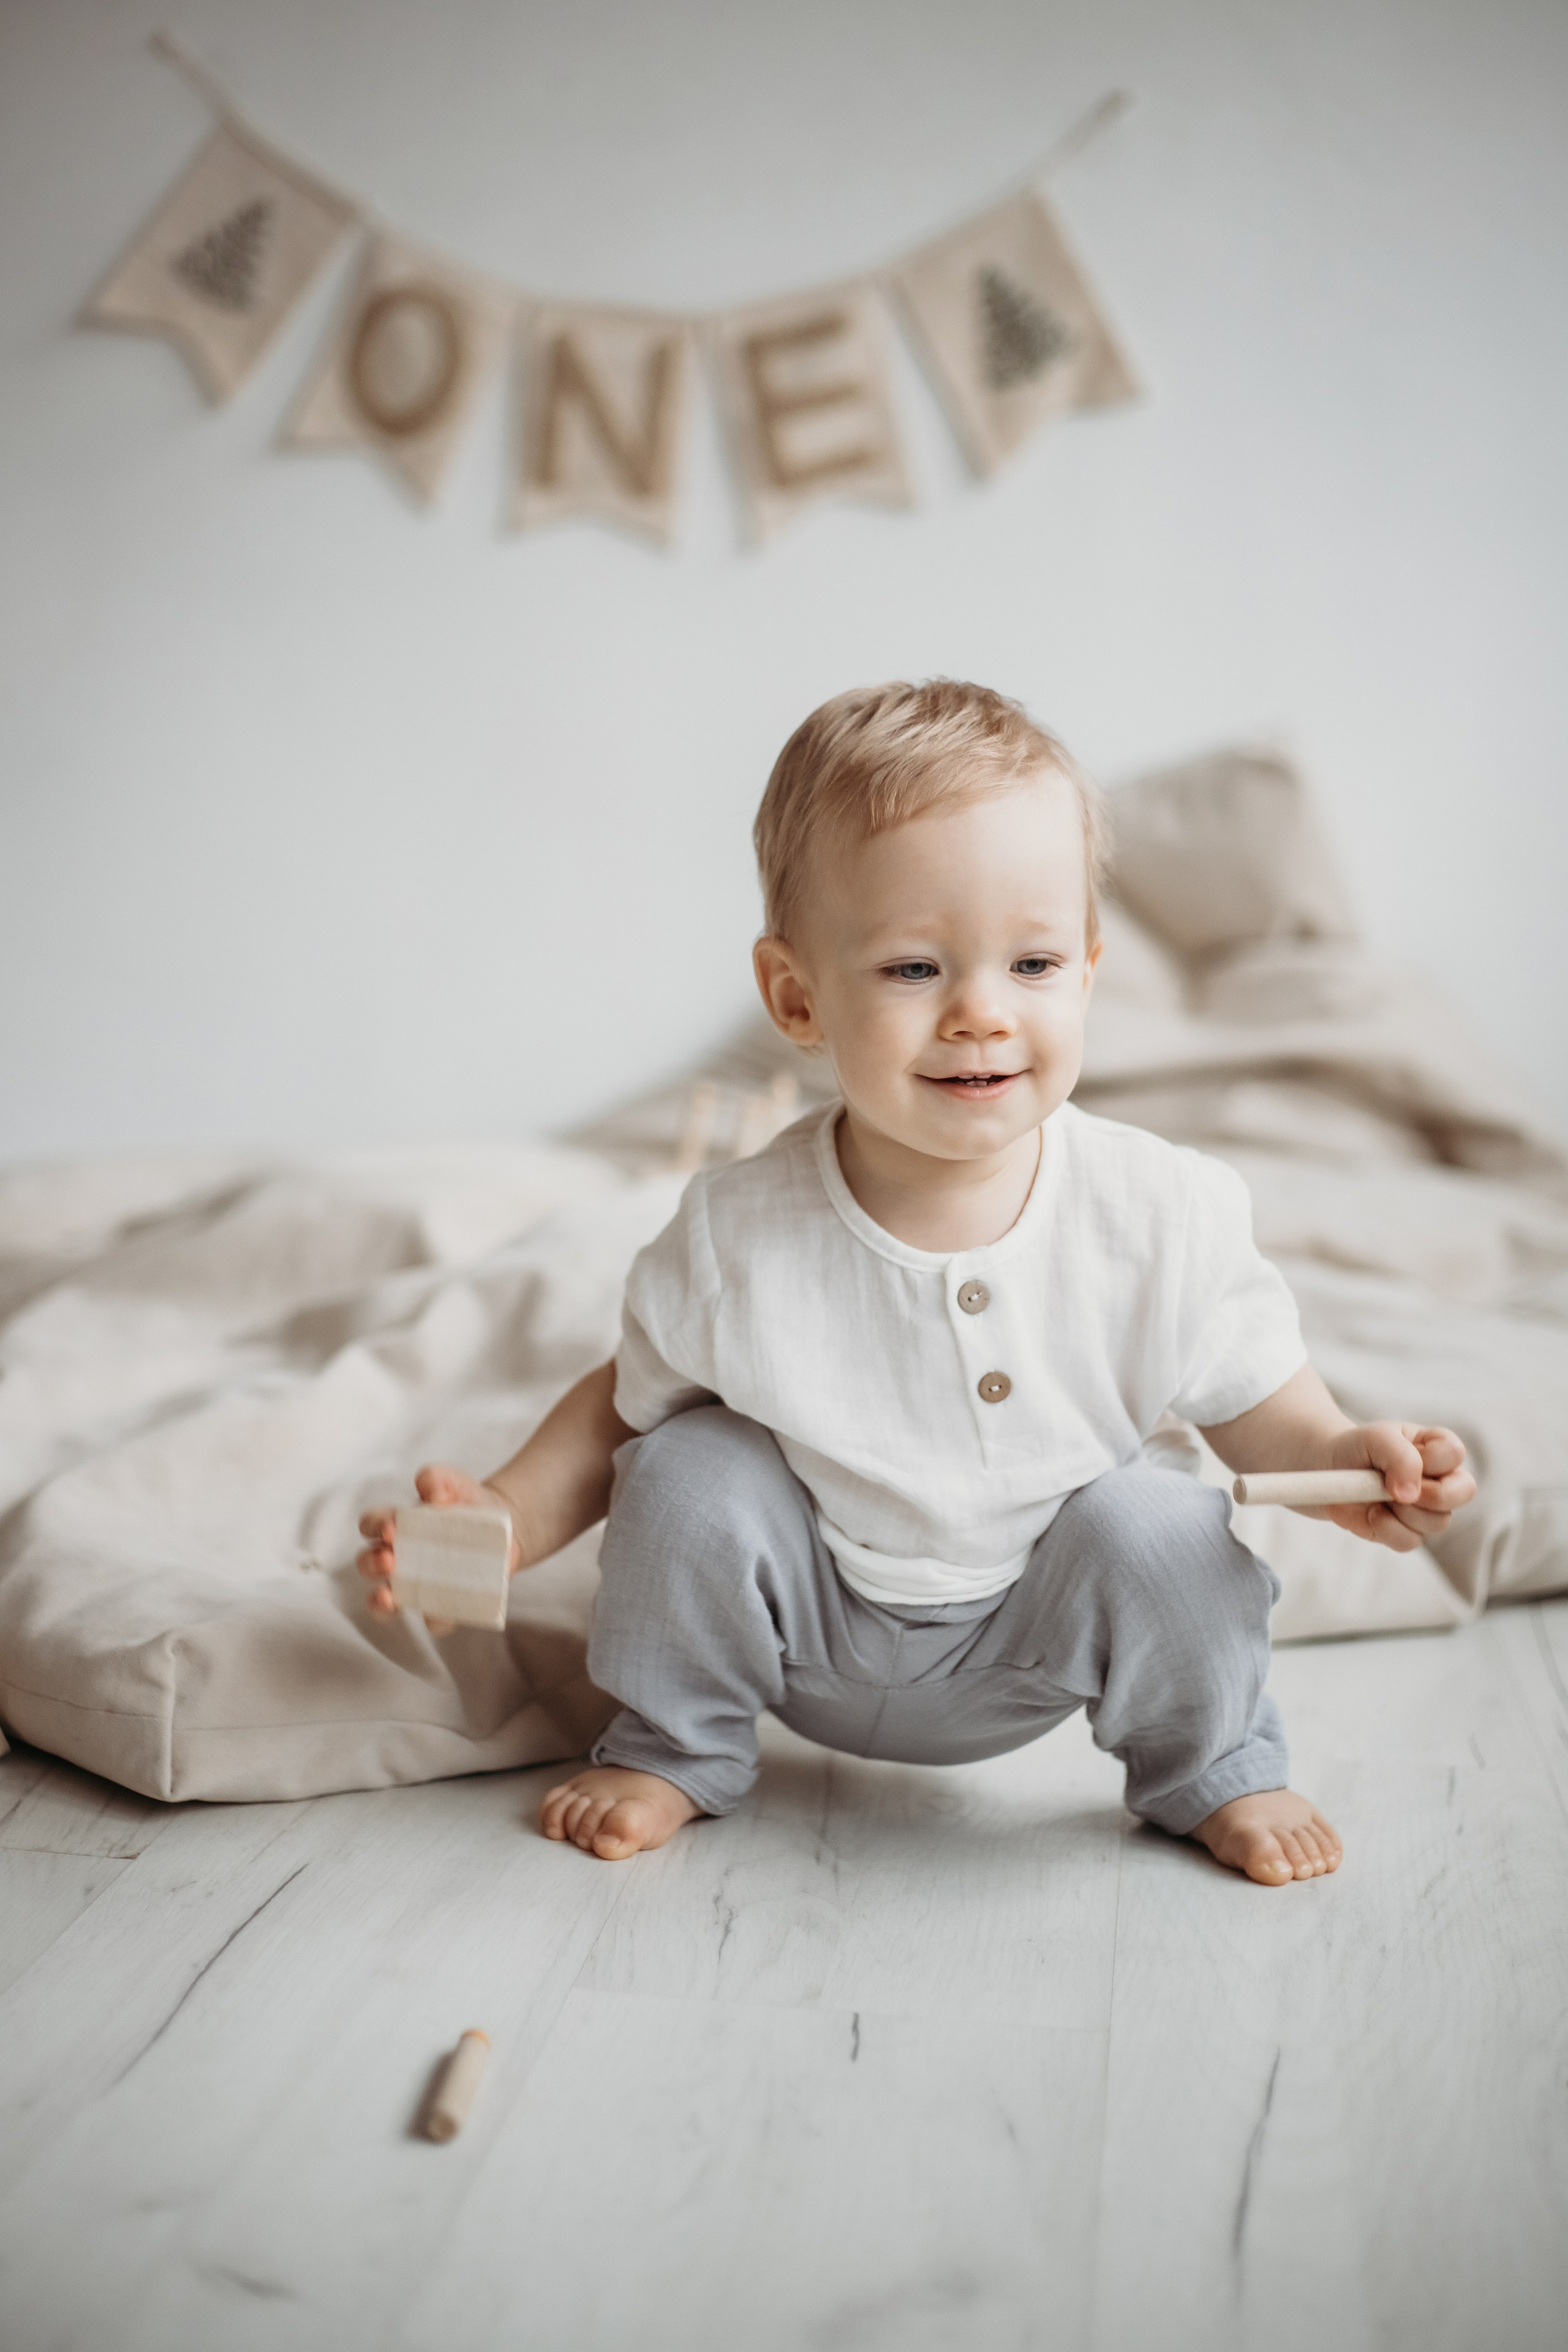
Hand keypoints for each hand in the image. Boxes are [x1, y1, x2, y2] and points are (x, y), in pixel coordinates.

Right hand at [356, 1464, 519, 1629]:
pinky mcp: (443, 1605)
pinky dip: (435, 1618)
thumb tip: (432, 1493)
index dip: (374, 1527)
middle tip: (390, 1560)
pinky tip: (440, 1612)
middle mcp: (397, 1559)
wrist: (505, 1527)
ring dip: (380, 1601)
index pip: (371, 1525)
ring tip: (389, 1597)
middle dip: (371, 1564)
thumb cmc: (467, 1503)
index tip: (392, 1528)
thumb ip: (437, 1478)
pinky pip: (433, 1620)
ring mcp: (417, 1586)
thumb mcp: (455, 1483)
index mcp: (395, 1525)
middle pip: (367, 1564)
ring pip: (384, 1602)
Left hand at [1315, 1423, 1474, 1551]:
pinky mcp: (1407, 1532)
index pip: (1455, 1453)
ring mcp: (1426, 1509)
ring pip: (1437, 1522)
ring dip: (1400, 1511)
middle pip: (1464, 1492)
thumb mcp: (1376, 1439)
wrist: (1328, 1469)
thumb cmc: (1358, 1448)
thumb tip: (1412, 1495)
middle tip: (1395, 1489)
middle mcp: (1440, 1479)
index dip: (1430, 1460)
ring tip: (1373, 1495)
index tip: (1396, 1457)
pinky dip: (1384, 1529)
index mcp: (1437, 1448)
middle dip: (1430, 1494)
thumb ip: (1400, 1457)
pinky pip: (1409, 1541)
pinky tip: (1369, 1513)